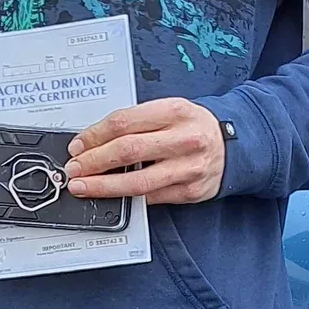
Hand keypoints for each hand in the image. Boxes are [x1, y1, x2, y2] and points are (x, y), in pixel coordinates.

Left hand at [64, 98, 224, 205]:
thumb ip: (137, 122)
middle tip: (74, 169)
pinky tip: (112, 195)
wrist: (234, 144)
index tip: (78, 145)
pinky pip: (151, 197)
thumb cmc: (192, 125)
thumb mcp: (169, 110)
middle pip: (127, 151)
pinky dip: (127, 197)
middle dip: (93, 161)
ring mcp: (188, 167)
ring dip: (103, 186)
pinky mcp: (190, 191)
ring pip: (137, 181)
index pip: (123, 122)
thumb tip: (95, 140)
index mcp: (174, 111)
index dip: (94, 135)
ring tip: (83, 187)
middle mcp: (183, 138)